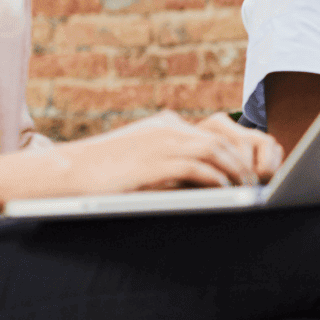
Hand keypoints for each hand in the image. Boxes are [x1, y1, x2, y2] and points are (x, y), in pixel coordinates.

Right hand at [46, 111, 280, 195]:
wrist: (61, 173)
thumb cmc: (100, 174)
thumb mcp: (139, 161)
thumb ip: (168, 163)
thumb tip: (199, 182)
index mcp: (165, 126)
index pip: (215, 131)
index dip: (239, 149)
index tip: (252, 168)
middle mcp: (167, 129)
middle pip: (222, 137)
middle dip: (245, 160)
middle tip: (258, 182)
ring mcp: (159, 143)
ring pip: (215, 150)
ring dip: (236, 171)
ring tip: (248, 189)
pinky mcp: (152, 162)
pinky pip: (196, 167)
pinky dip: (216, 179)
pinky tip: (226, 192)